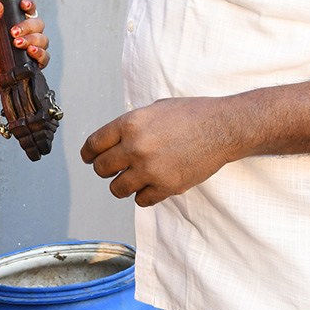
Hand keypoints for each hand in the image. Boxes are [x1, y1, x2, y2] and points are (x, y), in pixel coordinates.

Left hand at [0, 0, 49, 105]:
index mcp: (15, 23)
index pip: (28, 10)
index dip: (29, 5)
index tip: (23, 5)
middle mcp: (26, 34)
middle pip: (38, 24)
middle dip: (27, 26)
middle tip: (13, 32)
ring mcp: (31, 48)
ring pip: (43, 39)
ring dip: (31, 39)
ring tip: (17, 44)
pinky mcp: (34, 62)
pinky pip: (45, 56)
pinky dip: (39, 53)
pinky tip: (30, 51)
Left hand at [80, 97, 235, 206]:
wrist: (221, 128)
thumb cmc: (191, 114)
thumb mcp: (154, 108)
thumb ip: (131, 124)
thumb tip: (115, 139)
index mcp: (129, 123)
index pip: (93, 144)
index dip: (88, 153)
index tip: (88, 158)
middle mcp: (135, 146)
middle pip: (101, 168)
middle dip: (104, 169)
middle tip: (112, 169)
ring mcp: (150, 169)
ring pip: (117, 189)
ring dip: (121, 185)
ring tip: (131, 179)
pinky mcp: (166, 187)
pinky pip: (141, 200)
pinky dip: (143, 195)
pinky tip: (150, 186)